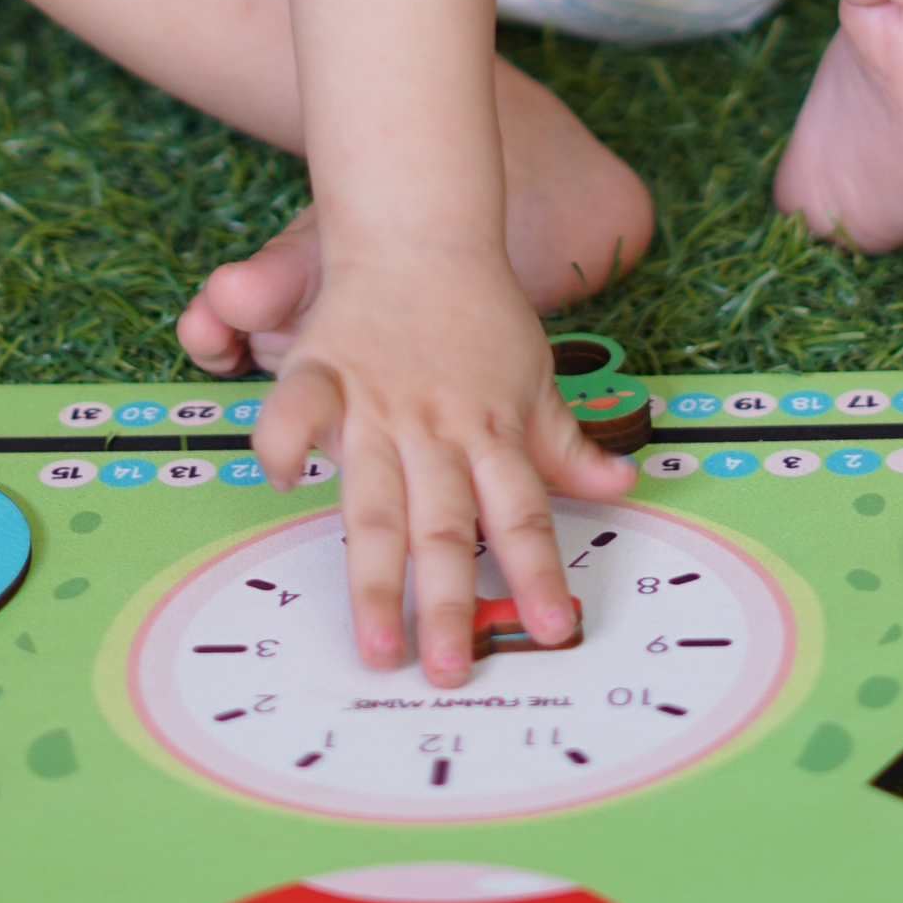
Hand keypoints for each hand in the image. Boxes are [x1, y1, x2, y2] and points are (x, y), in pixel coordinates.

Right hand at [252, 243, 637, 687]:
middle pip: (445, 529)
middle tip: (449, 670)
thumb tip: (621, 486)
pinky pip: (296, 411)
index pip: (521, 516)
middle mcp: (436, 431)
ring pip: (378, 504)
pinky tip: (282, 483)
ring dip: (376, 577)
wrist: (422, 232)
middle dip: (448, 605)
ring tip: (377, 644)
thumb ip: (566, 445)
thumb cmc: (478, 314)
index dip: (539, 574)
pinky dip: (283, 442)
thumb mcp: (535, 380)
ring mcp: (378, 407)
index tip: (554, 631)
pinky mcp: (325, 373)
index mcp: (490, 433)